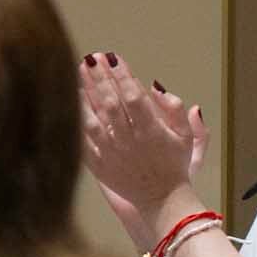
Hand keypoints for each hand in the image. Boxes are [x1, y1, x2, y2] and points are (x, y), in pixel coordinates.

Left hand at [79, 53, 205, 244]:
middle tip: (91, 57)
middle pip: (110, 102)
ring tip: (78, 70)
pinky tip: (71, 101)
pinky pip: (82, 138)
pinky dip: (76, 119)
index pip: (134, 97)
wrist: (159, 199)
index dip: (123, 75)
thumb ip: (175, 109)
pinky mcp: (98, 164)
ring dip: (85, 93)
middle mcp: (128, 141)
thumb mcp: (185, 137)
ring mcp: (110, 152)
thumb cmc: (174, 164)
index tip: (113, 57)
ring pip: (92, 118)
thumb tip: (157, 87)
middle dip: (100, 77)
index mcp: (151, 131)